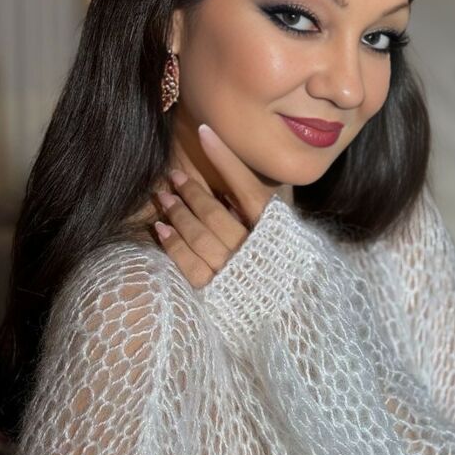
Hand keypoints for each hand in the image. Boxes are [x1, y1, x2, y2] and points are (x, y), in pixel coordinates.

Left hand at [153, 124, 275, 288]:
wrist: (292, 322)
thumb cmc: (288, 273)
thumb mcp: (287, 239)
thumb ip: (267, 215)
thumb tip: (237, 189)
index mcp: (276, 233)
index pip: (248, 188)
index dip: (225, 159)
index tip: (204, 131)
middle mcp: (254, 251)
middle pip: (216, 214)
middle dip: (192, 191)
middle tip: (175, 175)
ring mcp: (233, 274)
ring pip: (200, 236)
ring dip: (179, 213)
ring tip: (164, 196)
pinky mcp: (215, 295)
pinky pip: (189, 266)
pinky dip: (173, 245)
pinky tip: (161, 228)